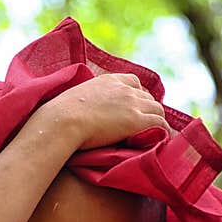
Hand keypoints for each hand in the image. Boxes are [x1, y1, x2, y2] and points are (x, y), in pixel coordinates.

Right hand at [38, 73, 171, 149]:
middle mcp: (124, 89)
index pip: (134, 82)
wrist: (62, 121)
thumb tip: (80, 114)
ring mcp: (132, 104)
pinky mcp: (136, 120)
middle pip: (148, 98)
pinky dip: (162, 132)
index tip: (133, 109)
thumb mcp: (75, 100)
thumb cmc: (60, 116)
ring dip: (156, 121)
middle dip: (147, 110)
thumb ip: (86, 102)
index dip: (137, 96)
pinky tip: (158, 141)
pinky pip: (160, 124)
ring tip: (151, 136)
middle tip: (144, 127)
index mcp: (109, 81)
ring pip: (157, 110)